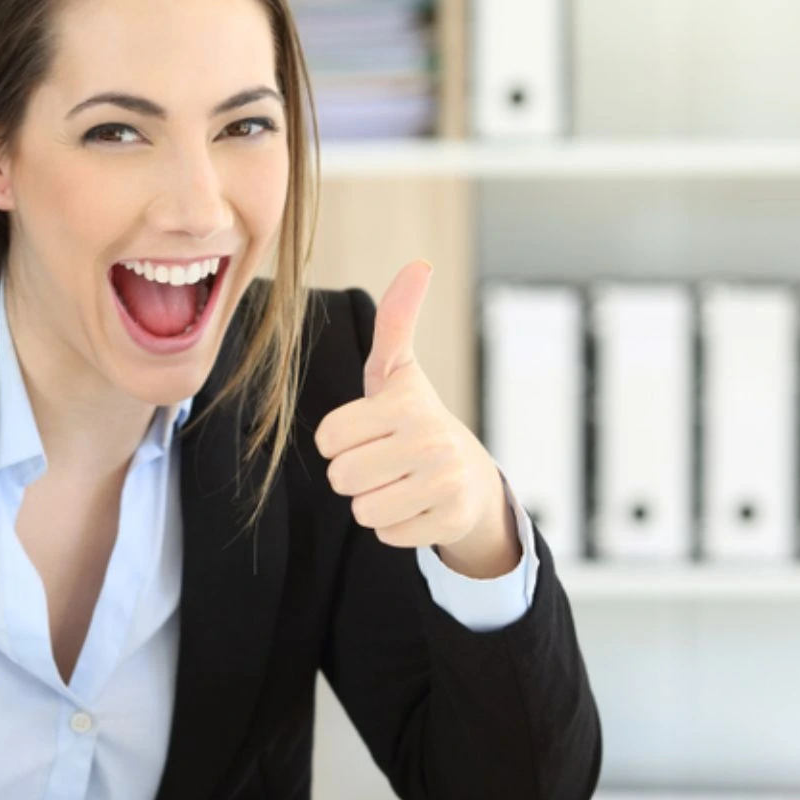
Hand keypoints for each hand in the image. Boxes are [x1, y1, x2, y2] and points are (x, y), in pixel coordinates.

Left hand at [314, 262, 520, 579]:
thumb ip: (396, 321)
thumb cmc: (416, 420)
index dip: (340, 441)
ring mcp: (444, 483)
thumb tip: (419, 264)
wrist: (471, 478)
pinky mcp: (450, 521)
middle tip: (383, 461)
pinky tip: (416, 506)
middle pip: (341, 477)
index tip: (367, 433)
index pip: (329, 439)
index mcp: (406, 405)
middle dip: (354, 474)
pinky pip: (387, 535)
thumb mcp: (398, 373)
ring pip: (362, 510)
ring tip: (399, 483)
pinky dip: (396, 526)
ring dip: (372, 502)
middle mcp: (430, 441)